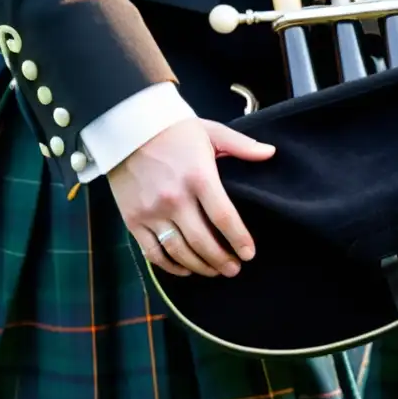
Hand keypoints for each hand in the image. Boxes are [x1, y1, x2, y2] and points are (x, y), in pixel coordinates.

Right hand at [108, 119, 275, 277]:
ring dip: (200, 267)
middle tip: (234, 269)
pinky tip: (186, 269)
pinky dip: (170, 266)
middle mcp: (174, 198)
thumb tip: (271, 153)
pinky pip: (153, 252)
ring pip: (179, 251)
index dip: (239, 239)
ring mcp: (151, 211)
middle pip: (203, 241)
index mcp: (198, 176)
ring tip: (215, 271)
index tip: (249, 254)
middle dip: (222, 260)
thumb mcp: (211, 131)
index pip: (224, 217)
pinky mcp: (133, 219)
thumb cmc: (174, 130)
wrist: (126, 127)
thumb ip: (242, 146)